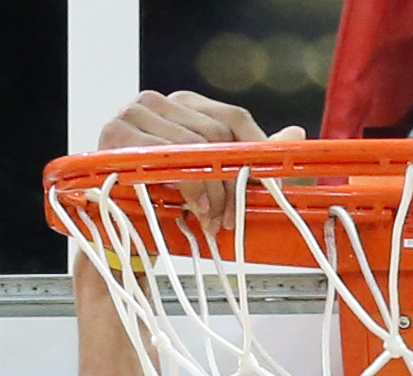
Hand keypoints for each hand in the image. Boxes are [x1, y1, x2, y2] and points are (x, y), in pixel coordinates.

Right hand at [91, 86, 268, 234]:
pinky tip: (195, 208)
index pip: (233, 117)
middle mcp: (157, 101)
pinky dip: (190, 186)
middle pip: (216, 132)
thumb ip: (249, 158)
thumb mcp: (212, 182)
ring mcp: (133, 114)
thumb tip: (296, 133)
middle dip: (231, 180)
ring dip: (212, 190)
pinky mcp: (116, 135)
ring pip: (196, 145)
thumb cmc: (164, 206)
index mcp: (182, 105)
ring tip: (213, 220)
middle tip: (231, 217)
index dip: (255, 152)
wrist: (119, 237)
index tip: (266, 186)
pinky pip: (169, 156)